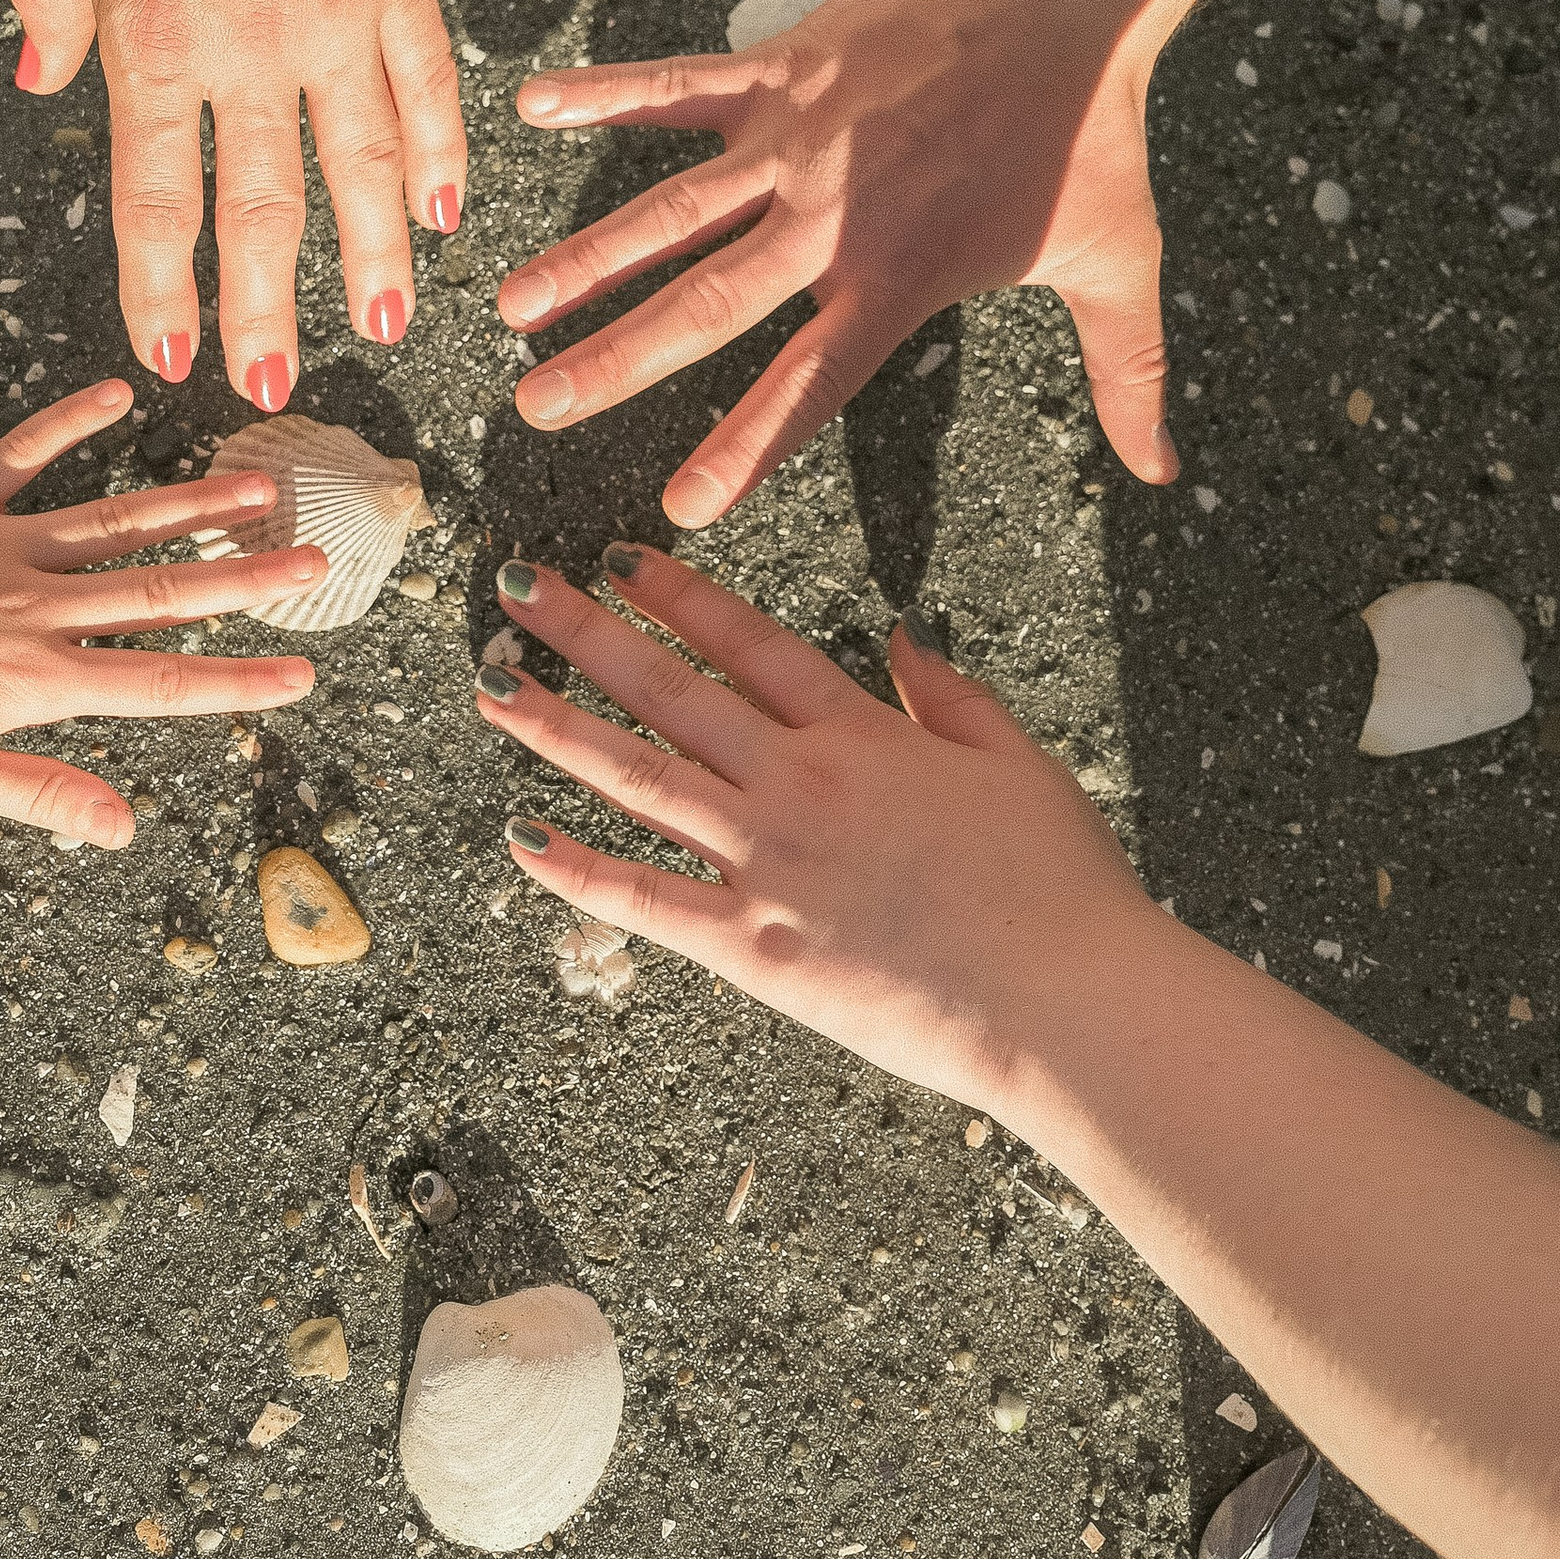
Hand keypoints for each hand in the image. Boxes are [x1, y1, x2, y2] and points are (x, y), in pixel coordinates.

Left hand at [0, 384, 323, 843]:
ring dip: (192, 500)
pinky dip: (68, 421)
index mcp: (34, 681)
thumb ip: (37, 795)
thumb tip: (122, 828)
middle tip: (317, 557)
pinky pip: (23, 455)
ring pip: (115, 522)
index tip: (304, 673)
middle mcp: (34, 607)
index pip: (158, 684)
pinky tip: (118, 392)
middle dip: (247, 576)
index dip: (237, 680)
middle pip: (161, 592)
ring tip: (261, 480)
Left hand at [9, 0, 466, 399]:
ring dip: (371, 261)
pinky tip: (446, 213)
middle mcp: (253, 45)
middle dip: (268, 308)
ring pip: (364, 168)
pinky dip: (440, 155)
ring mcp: (341, 14)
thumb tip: (40, 82)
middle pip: (266, 208)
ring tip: (384, 329)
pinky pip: (429, 85)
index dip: (163, 288)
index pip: (156, 196)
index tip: (173, 356)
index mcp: (153, 32)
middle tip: (271, 385)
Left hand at [471, 545, 1144, 1104]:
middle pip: (671, 692)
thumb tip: (901, 632)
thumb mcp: (1019, 761)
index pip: (750, 644)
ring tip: (493, 685)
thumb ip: (951, 695)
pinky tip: (521, 837)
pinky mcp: (753, 946)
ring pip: (638, 778)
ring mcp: (767, 864)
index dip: (680, 595)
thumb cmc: (1060, 889)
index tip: (623, 558)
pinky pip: (647, 900)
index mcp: (863, 735)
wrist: (1066, 1000)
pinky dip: (580, 870)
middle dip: (588, 634)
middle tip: (521, 590)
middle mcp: (799, 785)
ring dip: (557, 728)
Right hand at [492, 0, 1177, 525]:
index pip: (808, 385)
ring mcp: (794, 142)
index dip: (744, 448)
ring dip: (585, 257)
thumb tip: (1163, 472)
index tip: (681, 507)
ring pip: (669, 210)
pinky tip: (530, 108)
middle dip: (615, 363)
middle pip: (705, 305)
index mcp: (899, 280)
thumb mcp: (1120, 267)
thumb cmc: (1089, 130)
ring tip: (509, 304)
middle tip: (537, 406)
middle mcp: (830, 220)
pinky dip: (603, 95)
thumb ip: (1129, 378)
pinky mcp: (780, 70)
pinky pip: (675, 86)